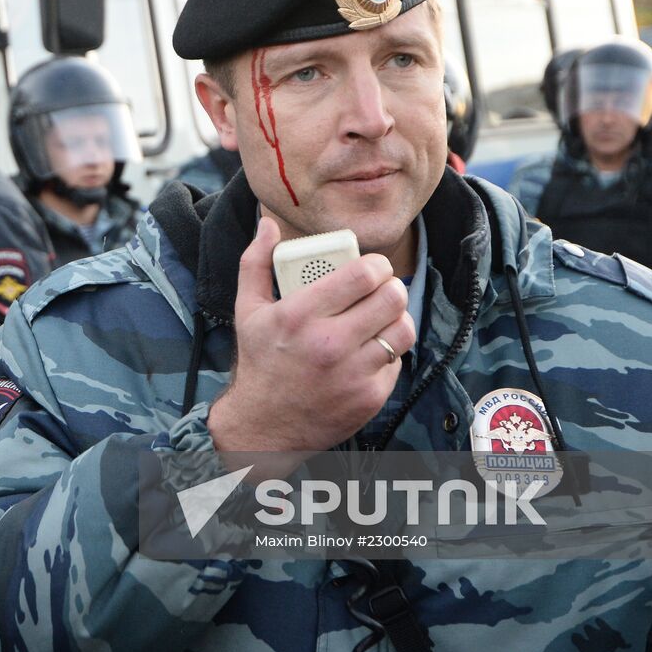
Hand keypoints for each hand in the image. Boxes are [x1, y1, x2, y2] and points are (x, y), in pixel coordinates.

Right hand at [207, 217, 415, 455]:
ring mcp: (353, 373)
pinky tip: (369, 352)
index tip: (371, 268)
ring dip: (396, 319)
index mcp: (300, 315)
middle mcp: (329, 343)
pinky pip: (397, 361)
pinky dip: (387, 353)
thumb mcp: (248, 310)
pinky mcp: (370, 397)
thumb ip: (256, 263)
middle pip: (392, 297)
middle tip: (380, 290)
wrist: (264, 426)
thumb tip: (268, 225)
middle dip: (390, 287)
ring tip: (381, 318)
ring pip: (403, 329)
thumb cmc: (260, 363)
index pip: (363, 274)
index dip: (376, 264)